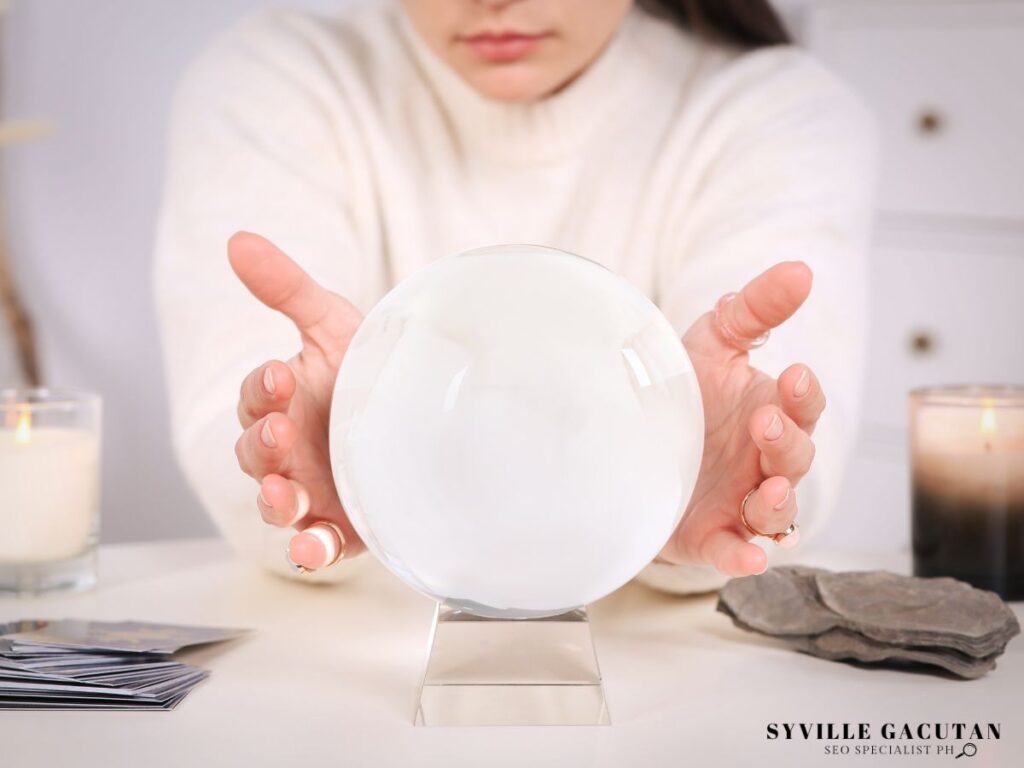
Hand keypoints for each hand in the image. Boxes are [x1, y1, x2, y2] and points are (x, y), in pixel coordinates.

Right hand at [229, 232, 366, 570]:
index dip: (263, 390)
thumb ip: (287, 288)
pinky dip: (312, 550)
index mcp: (283, 403)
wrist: (422, 412)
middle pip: (257, 455)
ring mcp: (312, 490)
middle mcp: (288, 450)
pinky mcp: (342, 526)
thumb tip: (238, 239)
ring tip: (284, 494)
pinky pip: (318, 545)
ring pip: (278, 503)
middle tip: (282, 431)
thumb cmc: (366, 368)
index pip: (258, 398)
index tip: (281, 376)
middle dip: (264, 444)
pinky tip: (315, 548)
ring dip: (275, 500)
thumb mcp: (334, 324)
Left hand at [656, 262, 824, 576]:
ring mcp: (739, 501)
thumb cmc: (683, 391)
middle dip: (786, 441)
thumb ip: (754, 309)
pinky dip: (742, 558)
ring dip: (778, 502)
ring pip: (777, 512)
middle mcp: (762, 461)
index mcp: (770, 412)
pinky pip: (733, 552)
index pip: (803, 407)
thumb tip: (801, 270)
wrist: (628, 439)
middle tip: (762, 422)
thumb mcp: (712, 342)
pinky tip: (746, 559)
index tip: (795, 375)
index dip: (804, 396)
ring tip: (768, 487)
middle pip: (795, 458)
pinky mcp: (709, 536)